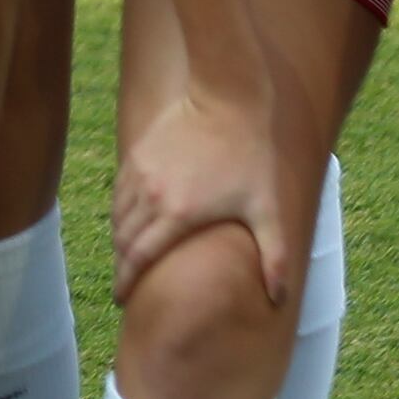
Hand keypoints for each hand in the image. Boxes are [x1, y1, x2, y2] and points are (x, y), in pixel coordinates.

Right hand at [107, 61, 283, 307]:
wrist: (227, 99)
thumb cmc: (250, 155)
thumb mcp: (267, 208)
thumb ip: (274, 256)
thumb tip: (280, 298)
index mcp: (177, 214)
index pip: (139, 258)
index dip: (127, 282)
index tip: (121, 299)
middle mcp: (150, 196)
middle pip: (123, 242)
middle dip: (121, 266)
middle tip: (125, 283)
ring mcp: (139, 174)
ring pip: (118, 218)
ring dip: (120, 240)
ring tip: (128, 256)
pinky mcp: (136, 156)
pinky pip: (120, 194)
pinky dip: (120, 213)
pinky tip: (131, 221)